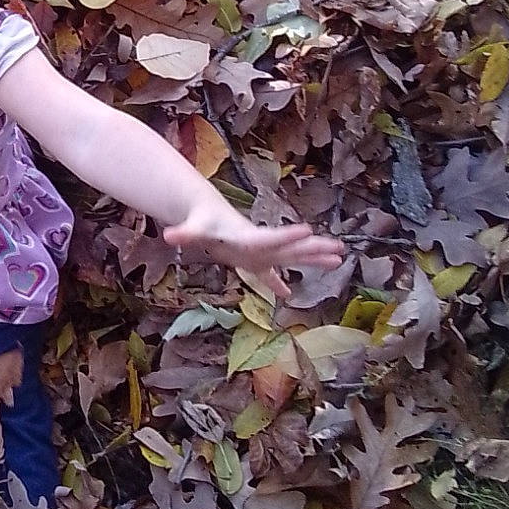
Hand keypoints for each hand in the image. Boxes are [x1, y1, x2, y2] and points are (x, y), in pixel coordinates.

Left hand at [163, 202, 342, 302]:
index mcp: (248, 237)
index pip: (271, 238)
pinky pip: (271, 273)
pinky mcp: (253, 260)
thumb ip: (184, 233)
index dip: (287, 236)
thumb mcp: (193, 228)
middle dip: (314, 249)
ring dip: (312, 259)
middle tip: (339, 248)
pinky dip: (277, 283)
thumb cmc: (200, 221)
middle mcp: (259, 244)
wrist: (203, 213)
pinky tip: (287, 295)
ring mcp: (259, 253)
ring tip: (338, 259)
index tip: (309, 229)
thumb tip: (170, 235)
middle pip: (290, 248)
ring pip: (290, 257)